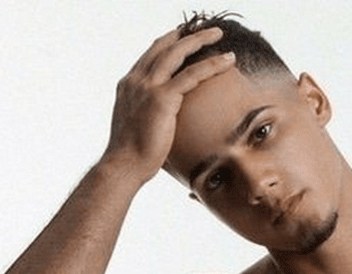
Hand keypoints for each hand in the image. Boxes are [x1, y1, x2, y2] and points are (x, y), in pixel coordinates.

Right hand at [103, 26, 234, 182]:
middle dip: (185, 35)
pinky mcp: (162, 99)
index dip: (167, 43)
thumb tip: (162, 127)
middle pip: (163, 46)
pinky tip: (227, 61)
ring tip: (218, 35)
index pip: (150, 56)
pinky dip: (211, 65)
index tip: (182, 37)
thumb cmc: (132, 157)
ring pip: (178, 53)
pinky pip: (192, 75)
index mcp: (129, 85)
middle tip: (205, 30)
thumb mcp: (138, 128)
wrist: (124, 166)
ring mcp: (148, 87)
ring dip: (200, 40)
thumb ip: (149, 117)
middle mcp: (136, 80)